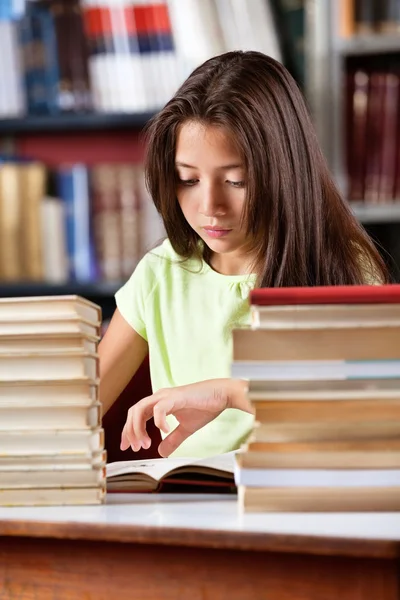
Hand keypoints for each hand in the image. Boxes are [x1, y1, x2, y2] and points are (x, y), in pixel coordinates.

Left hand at [120, 378, 247, 456]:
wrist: (222, 395)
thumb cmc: (205, 407)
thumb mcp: (186, 428)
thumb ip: (173, 440)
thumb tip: (161, 452)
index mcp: (159, 402)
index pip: (136, 415)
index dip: (128, 431)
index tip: (127, 447)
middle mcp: (159, 397)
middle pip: (134, 412)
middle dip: (130, 432)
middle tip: (136, 448)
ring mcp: (166, 395)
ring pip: (141, 409)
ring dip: (139, 428)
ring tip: (146, 444)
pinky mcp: (176, 397)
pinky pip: (159, 408)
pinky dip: (158, 421)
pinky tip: (164, 431)